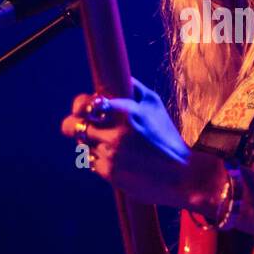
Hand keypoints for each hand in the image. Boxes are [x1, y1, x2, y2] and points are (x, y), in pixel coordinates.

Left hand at [60, 78, 225, 212]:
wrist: (182, 175)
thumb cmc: (167, 136)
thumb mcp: (154, 105)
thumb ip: (133, 88)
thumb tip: (116, 77)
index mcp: (126, 112)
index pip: (85, 104)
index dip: (80, 105)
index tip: (84, 108)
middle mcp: (114, 134)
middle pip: (72, 126)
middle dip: (73, 125)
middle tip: (78, 126)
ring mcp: (110, 155)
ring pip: (82, 145)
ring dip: (91, 143)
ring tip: (109, 144)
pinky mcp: (109, 173)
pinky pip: (92, 162)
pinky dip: (100, 159)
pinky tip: (117, 159)